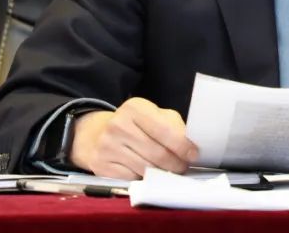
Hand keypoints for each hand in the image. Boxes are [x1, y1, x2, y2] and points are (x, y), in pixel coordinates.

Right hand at [70, 97, 197, 178]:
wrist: (95, 133)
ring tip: (168, 171)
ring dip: (162, 173)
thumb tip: (191, 146)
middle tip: (183, 167)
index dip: (182, 145)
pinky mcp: (100, 166)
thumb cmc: (133, 125)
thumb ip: (173, 126)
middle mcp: (118, 125)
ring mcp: (107, 146)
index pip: (165, 130)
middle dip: (175, 164)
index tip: (194, 155)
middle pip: (157, 153)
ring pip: (145, 169)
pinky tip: (148, 174)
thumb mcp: (152, 115)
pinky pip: (131, 179)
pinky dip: (143, 179)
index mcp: (135, 108)